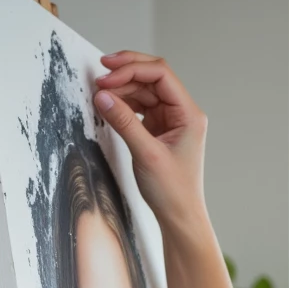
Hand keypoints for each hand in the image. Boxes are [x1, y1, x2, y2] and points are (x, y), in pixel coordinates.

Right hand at [93, 51, 206, 230]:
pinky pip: (139, 107)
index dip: (132, 69)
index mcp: (189, 114)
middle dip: (125, 74)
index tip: (107, 75)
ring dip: (122, 89)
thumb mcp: (146, 154)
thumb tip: (102, 96)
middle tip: (99, 76)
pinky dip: (124, 104)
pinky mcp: (159, 130)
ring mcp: (170, 121)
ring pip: (144, 91)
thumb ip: (124, 122)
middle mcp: (182, 113)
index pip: (160, 75)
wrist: (179, 218)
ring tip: (100, 94)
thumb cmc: (172, 192)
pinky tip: (110, 105)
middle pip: (152, 78)